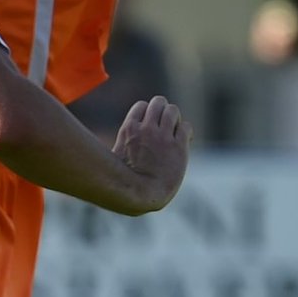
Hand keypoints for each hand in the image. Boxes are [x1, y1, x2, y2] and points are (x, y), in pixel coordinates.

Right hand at [111, 95, 191, 211]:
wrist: (141, 194)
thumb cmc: (125, 181)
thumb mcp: (114, 157)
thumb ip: (121, 145)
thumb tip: (111, 150)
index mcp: (129, 130)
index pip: (141, 106)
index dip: (147, 114)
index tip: (149, 125)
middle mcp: (146, 129)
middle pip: (158, 102)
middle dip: (162, 110)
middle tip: (164, 125)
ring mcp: (163, 137)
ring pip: (173, 110)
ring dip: (175, 118)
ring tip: (174, 131)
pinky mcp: (178, 146)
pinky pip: (186, 127)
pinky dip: (185, 131)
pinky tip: (184, 140)